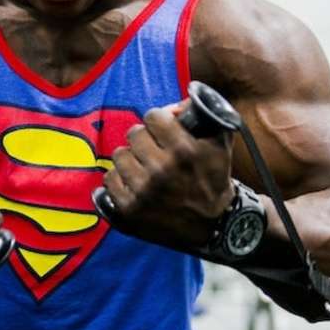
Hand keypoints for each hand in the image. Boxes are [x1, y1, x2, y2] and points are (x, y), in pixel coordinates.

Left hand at [102, 102, 235, 249]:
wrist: (214, 226)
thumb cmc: (215, 181)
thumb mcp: (220, 145)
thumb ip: (204, 117)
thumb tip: (179, 103)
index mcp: (183, 151)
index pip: (152, 116)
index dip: (158, 121)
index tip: (162, 129)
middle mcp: (161, 170)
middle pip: (134, 133)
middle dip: (145, 139)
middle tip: (153, 149)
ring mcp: (143, 191)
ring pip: (119, 154)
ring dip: (131, 159)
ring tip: (144, 167)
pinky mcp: (129, 209)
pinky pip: (109, 179)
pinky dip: (120, 180)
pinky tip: (134, 183)